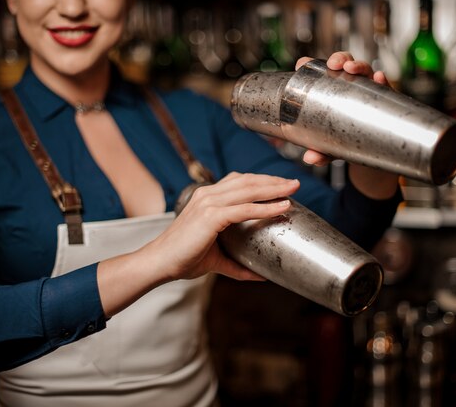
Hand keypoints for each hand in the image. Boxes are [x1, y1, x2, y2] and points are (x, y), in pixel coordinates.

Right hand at [147, 172, 299, 281]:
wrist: (160, 263)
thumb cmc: (184, 258)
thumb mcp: (216, 258)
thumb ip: (238, 264)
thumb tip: (261, 275)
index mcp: (207, 198)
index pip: (240, 181)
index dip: (262, 181)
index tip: (281, 184)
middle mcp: (208, 195)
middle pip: (248, 180)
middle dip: (273, 181)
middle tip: (295, 183)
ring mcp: (209, 203)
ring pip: (249, 190)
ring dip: (274, 188)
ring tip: (293, 189)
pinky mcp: (210, 216)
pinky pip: (244, 209)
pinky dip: (265, 207)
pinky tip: (281, 207)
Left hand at [295, 52, 398, 199]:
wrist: (371, 150)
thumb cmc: (346, 139)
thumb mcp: (332, 147)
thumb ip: (321, 152)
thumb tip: (310, 158)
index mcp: (334, 91)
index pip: (322, 72)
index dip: (312, 64)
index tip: (301, 64)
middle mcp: (351, 86)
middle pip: (345, 65)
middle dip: (339, 59)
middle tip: (333, 65)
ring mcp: (369, 90)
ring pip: (365, 70)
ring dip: (358, 65)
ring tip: (351, 68)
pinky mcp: (385, 99)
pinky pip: (385, 87)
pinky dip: (383, 80)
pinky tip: (379, 78)